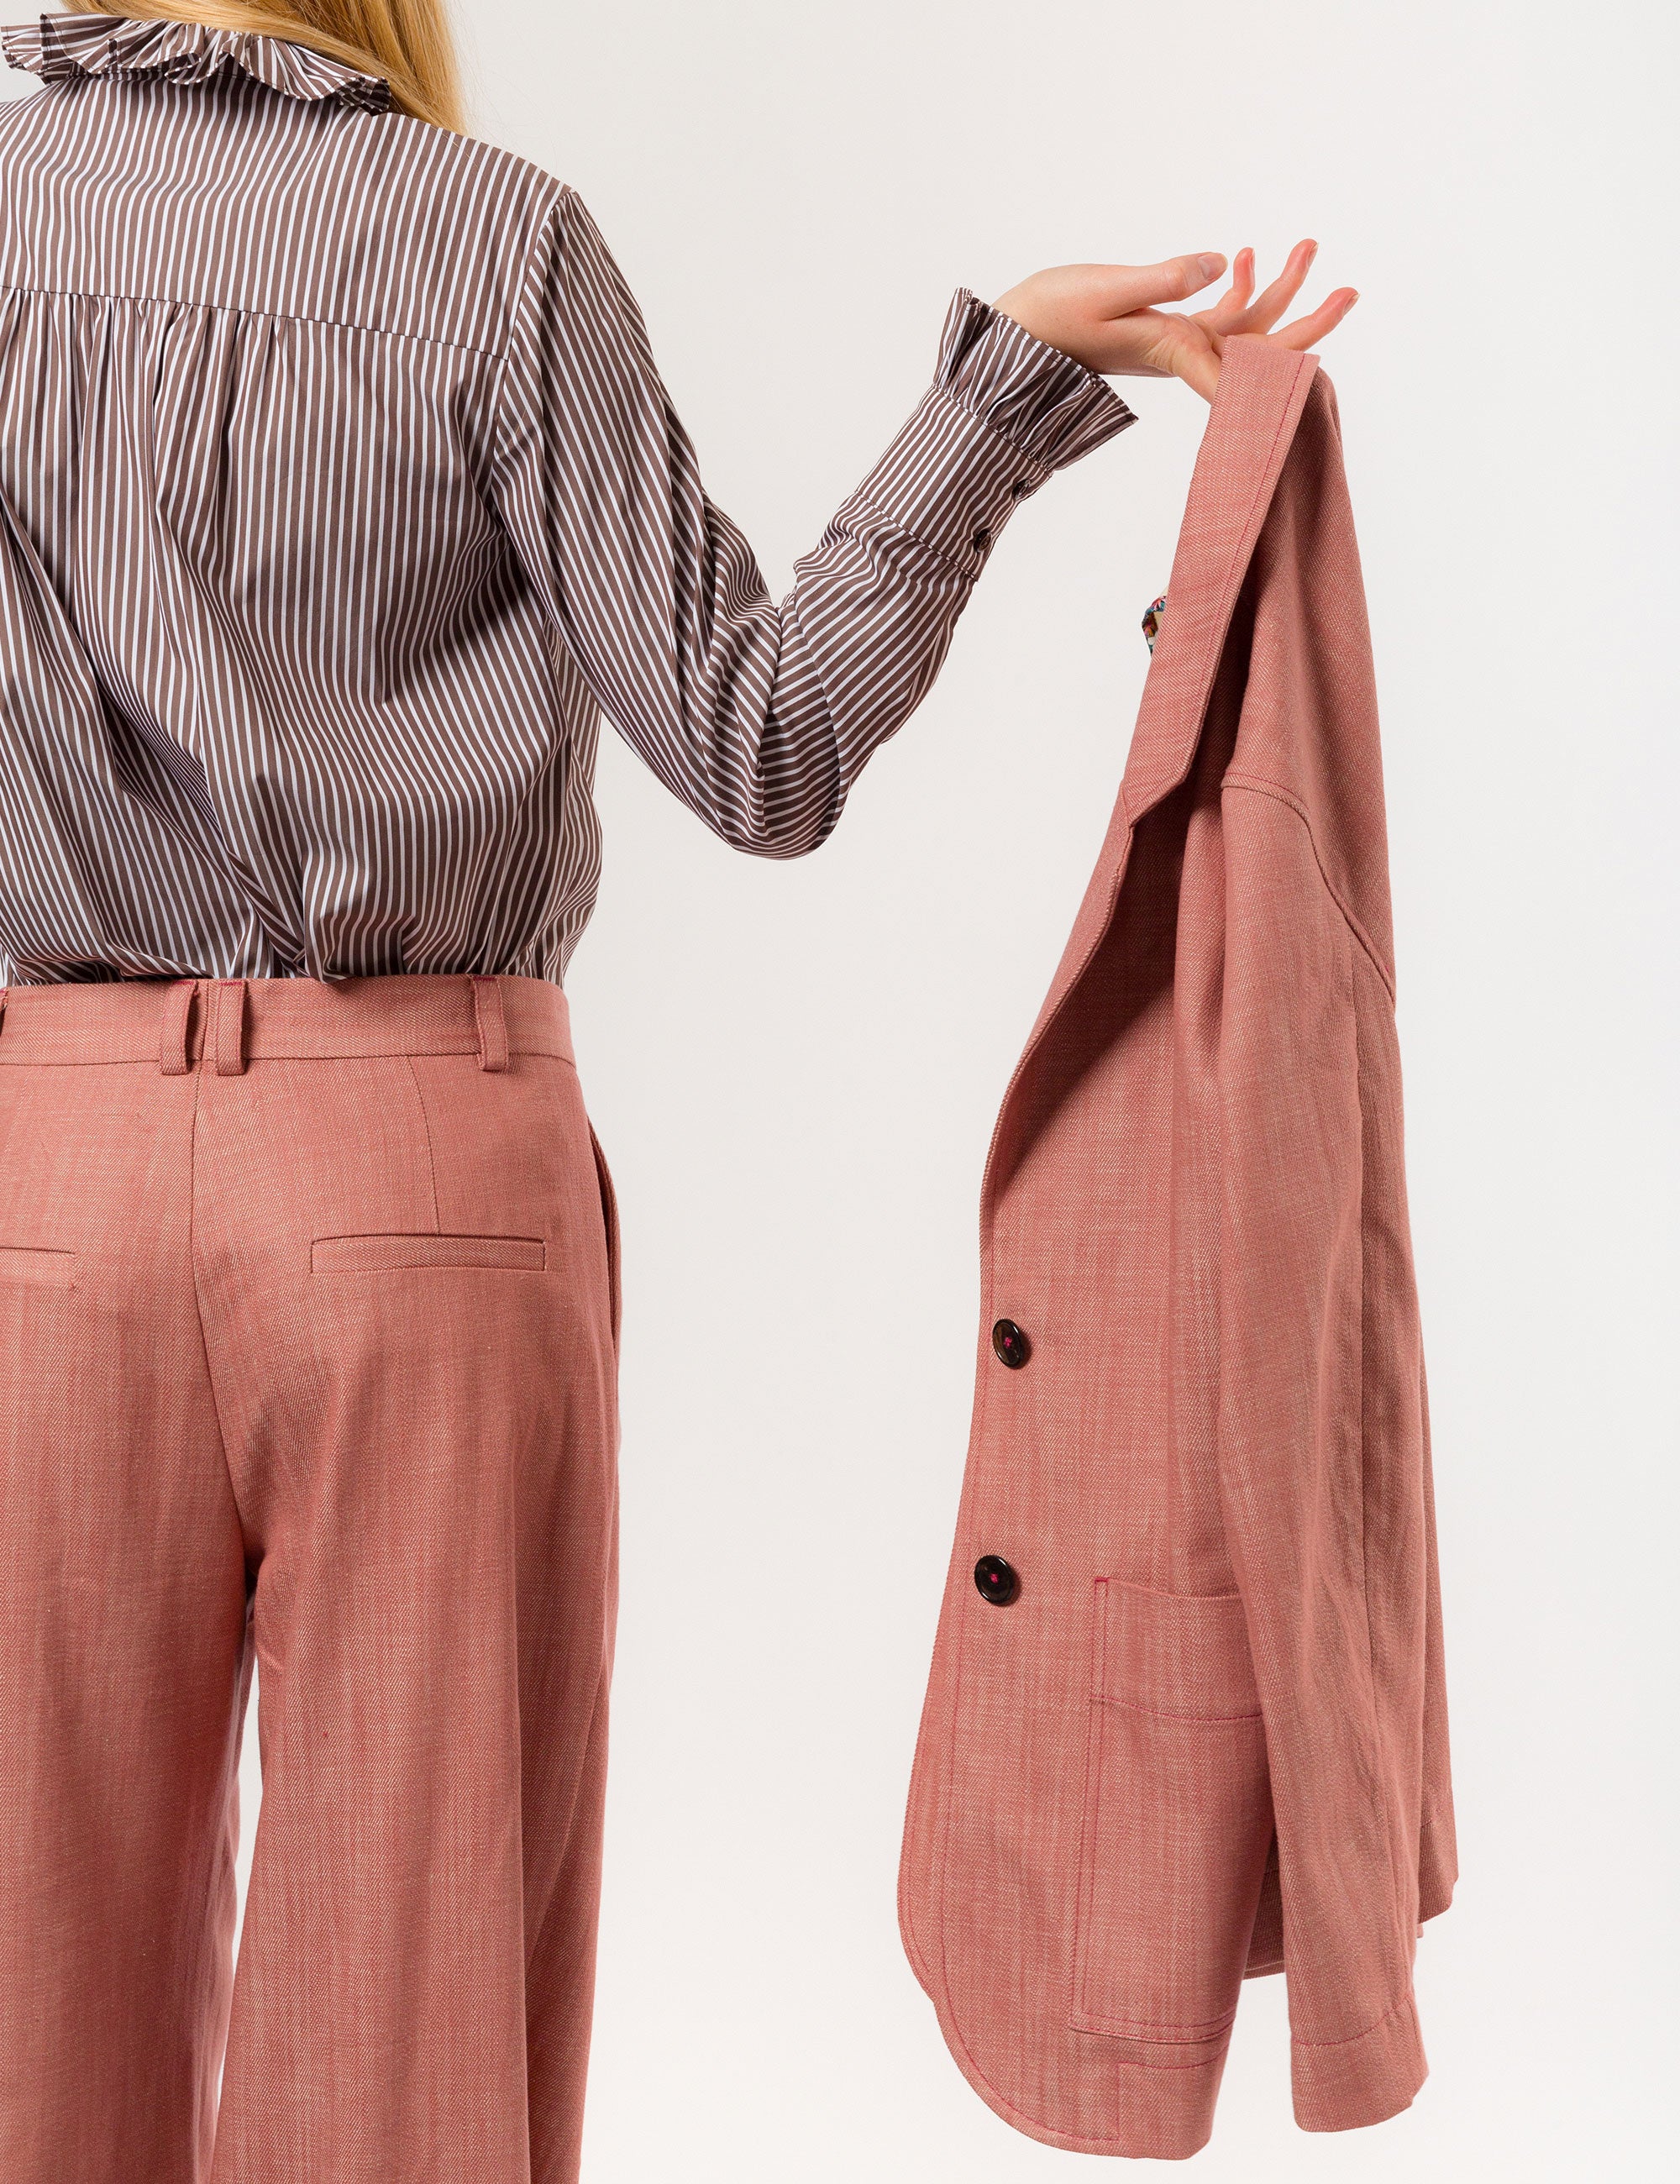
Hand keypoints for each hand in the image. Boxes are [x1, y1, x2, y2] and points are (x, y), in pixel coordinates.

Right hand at [993, 241, 1356, 400]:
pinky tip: (1243, 254)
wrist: (1011, 344)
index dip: (1285, 374)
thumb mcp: (1105, 290)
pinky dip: (1237, 286)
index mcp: (1173, 352)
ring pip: (1245, 326)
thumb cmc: (1048, 320)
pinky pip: (1216, 316)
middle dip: (1309, 321)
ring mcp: (1176, 343)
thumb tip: (1220, 264)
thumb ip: (1164, 277)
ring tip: (1308, 246)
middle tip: (1352, 290)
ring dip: (1280, 288)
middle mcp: (1182, 354)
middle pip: (1261, 349)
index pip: (1242, 374)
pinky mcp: (1165, 329)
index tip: (1324, 367)